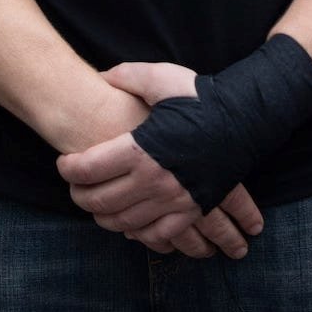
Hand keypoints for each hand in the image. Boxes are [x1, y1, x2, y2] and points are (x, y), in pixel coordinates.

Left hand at [59, 62, 264, 259]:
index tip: (64, 164)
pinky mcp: (191, 210)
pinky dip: (139, 233)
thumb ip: (127, 77)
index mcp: (140, 149)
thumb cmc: (201, 97)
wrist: (247, 118)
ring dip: (104, 217)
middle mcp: (153, 180)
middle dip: (80, 196)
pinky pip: (158, 234)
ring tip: (96, 206)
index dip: (69, 169)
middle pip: (101, 200)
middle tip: (75, 188)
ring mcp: (173, 200)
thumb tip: (102, 76)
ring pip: (125, 222)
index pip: (89, 168)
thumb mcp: (162, 78)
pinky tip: (130, 223)